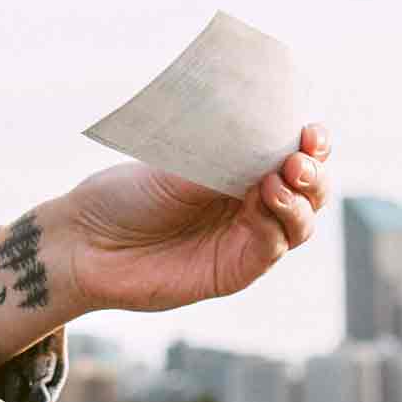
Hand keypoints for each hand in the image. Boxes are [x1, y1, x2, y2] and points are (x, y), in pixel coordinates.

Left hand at [60, 124, 332, 313]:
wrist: (87, 242)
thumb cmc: (125, 194)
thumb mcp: (177, 162)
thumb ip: (224, 153)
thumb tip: (266, 131)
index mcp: (241, 167)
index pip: (294, 152)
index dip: (312, 142)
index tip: (310, 131)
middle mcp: (251, 201)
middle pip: (310, 190)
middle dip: (314, 172)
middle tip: (299, 159)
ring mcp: (245, 237)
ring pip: (300, 222)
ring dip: (300, 200)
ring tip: (280, 178)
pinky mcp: (235, 270)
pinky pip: (272, 247)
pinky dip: (277, 225)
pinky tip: (265, 201)